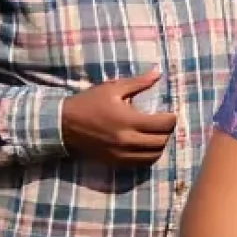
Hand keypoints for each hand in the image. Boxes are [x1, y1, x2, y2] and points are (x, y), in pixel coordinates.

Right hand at [60, 70, 175, 165]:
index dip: (172, 119)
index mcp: (129, 121)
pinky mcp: (116, 163)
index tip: (171, 113)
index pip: (163, 125)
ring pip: (153, 156)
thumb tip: (158, 73)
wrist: (65, 125)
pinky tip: (146, 145)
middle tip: (164, 122)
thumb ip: (138, 83)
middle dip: (167, 132)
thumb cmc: (89, 103)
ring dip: (160, 145)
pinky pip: (141, 164)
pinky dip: (149, 156)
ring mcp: (122, 155)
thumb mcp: (113, 88)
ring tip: (157, 134)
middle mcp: (128, 141)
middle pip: (161, 142)